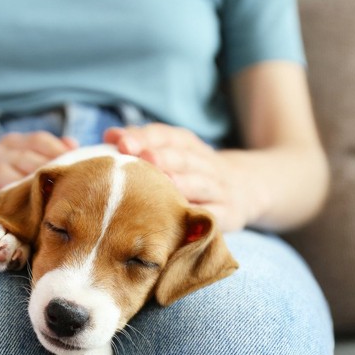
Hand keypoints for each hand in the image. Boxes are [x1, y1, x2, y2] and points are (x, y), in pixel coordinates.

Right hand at [0, 131, 77, 220]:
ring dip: (24, 188)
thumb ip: (42, 159)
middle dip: (48, 173)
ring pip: (2, 174)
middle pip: (24, 157)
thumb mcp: (16, 171)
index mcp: (8, 145)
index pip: (39, 141)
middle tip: (72, 190)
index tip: (82, 168)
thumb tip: (73, 144)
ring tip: (47, 204)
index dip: (60, 153)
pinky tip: (15, 221)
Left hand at [104, 124, 253, 231]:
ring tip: (166, 183)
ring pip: (201, 183)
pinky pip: (214, 214)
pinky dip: (201, 215)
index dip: (145, 138)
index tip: (122, 143)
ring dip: (183, 183)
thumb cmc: (189, 173)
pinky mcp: (229, 213)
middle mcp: (204, 163)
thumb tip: (109, 137)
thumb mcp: (171, 152)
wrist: (246, 188)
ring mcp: (218, 188)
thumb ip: (140, 145)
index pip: (166, 136)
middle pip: (183, 158)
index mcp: (187, 144)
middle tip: (142, 158)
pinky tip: (184, 218)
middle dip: (162, 157)